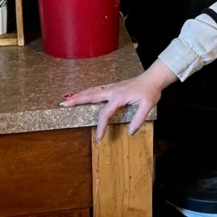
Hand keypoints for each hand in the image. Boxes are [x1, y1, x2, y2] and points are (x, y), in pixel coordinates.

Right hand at [61, 61, 175, 139]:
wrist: (153, 78)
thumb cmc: (150, 92)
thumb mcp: (148, 106)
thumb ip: (138, 119)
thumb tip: (130, 132)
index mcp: (119, 97)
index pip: (105, 113)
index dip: (101, 126)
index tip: (99, 137)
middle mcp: (112, 91)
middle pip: (91, 96)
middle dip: (77, 100)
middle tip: (64, 105)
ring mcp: (112, 87)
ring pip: (92, 91)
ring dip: (79, 95)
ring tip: (67, 99)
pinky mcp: (113, 87)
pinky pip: (97, 89)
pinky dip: (87, 92)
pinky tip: (83, 94)